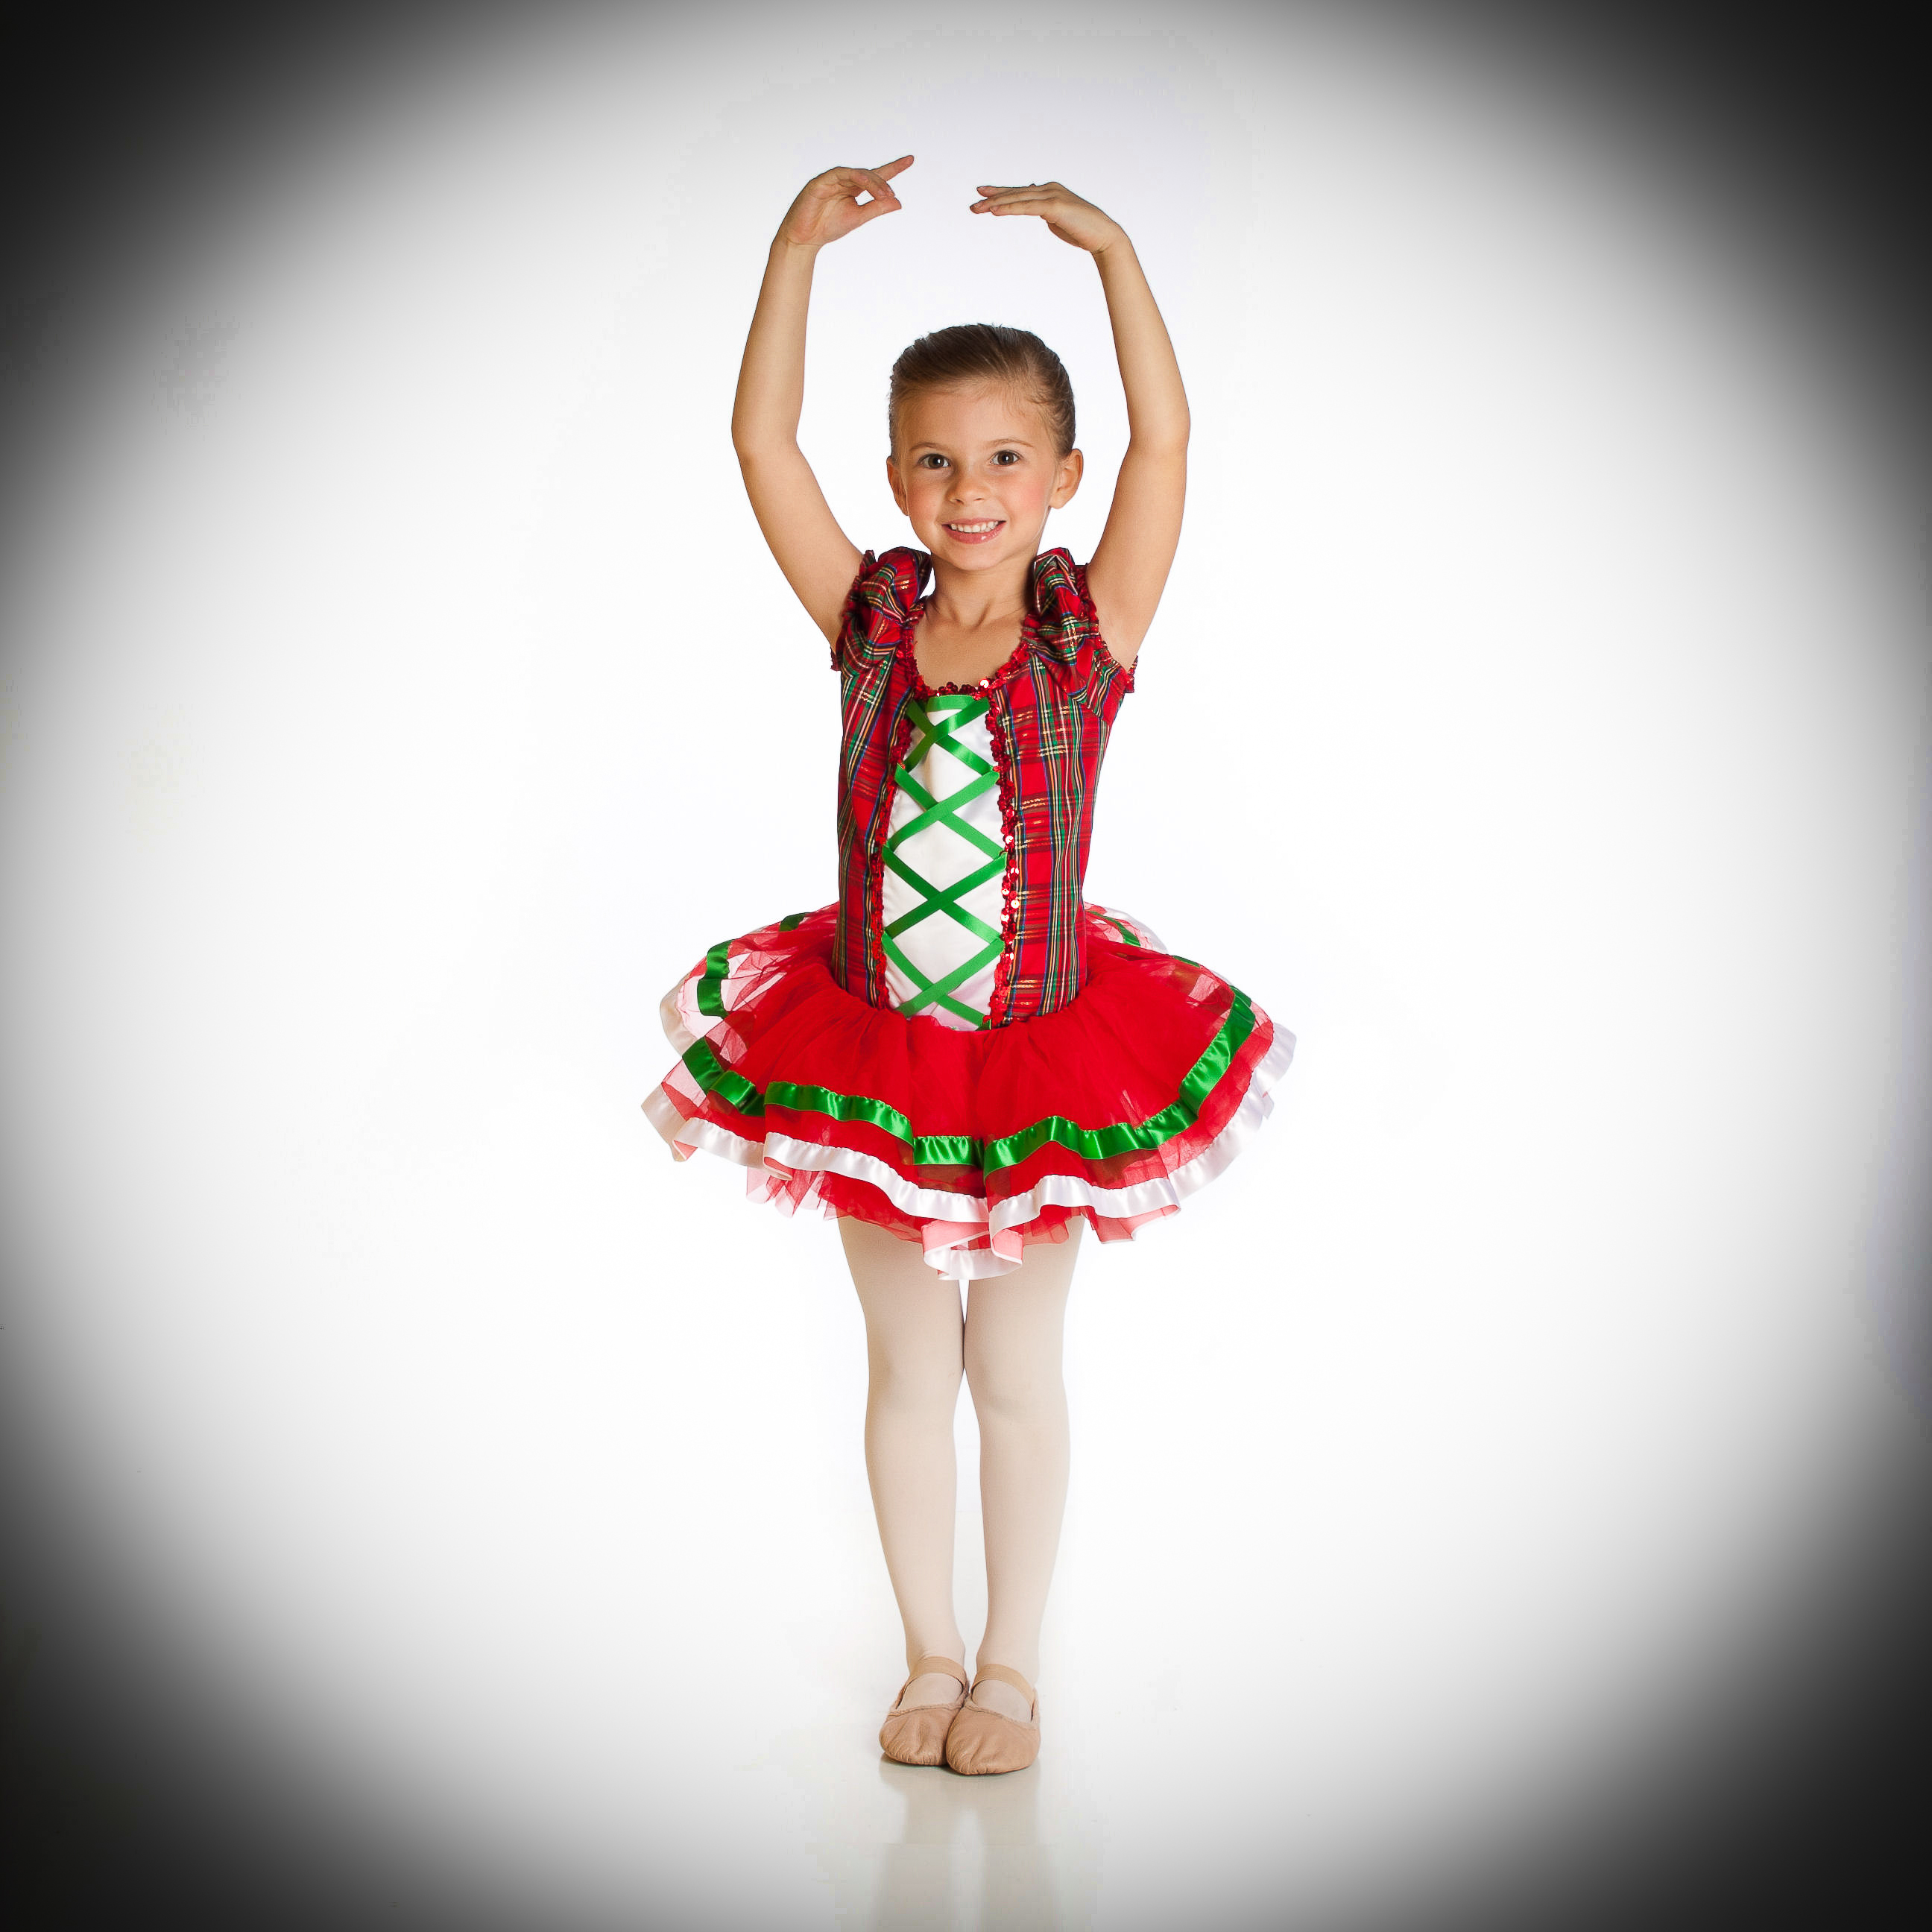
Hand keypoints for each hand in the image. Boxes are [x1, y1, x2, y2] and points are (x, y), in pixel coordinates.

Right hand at [775, 157, 912, 248]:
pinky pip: (840, 173)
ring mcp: (832, 179)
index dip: (894, 168)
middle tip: (891, 195)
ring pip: (856, 173)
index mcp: (853, 188)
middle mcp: (844, 181)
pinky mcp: (821, 181)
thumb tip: (898, 202)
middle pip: (869, 174)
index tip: (911, 159)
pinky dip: (854, 177)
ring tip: (883, 194)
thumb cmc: (828, 227)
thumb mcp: (858, 218)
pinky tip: (864, 183)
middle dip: (882, 182)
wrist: (804, 239)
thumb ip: (876, 209)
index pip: (876, 176)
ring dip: (871, 182)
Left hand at [969, 181, 1124, 253]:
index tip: (982, 193)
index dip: (1000, 192)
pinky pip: (1026, 207)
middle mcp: (1049, 188)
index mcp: (1049, 191)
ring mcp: (1052, 195)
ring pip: (1018, 198)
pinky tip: (995, 211)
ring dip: (996, 203)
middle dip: (993, 198)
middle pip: (1015, 192)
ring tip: (978, 208)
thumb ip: (1043, 210)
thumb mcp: (1058, 219)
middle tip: (973, 203)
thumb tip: (1032, 205)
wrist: (1103, 236)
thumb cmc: (1082, 231)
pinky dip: (1010, 208)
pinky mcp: (1054, 205)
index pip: (1020, 191)